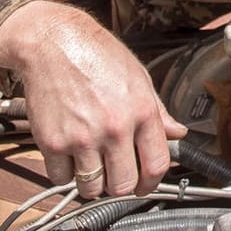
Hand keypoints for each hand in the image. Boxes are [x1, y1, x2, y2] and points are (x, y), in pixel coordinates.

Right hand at [0, 1, 185, 196]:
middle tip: (115, 176)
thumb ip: (158, 111)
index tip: (144, 185)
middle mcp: (114, 128)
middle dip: (121, 186)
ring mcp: (82, 138)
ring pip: (91, 188)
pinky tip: (69, 155)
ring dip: (92, 182)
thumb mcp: (139, 76)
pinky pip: (61, 179)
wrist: (53, 42)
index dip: (152, 183)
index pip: (156, 165)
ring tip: (91, 164)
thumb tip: (177, 133)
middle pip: (123, 185)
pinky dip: (64, 173)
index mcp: (141, 112)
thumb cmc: (97, 55)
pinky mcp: (52, 142)